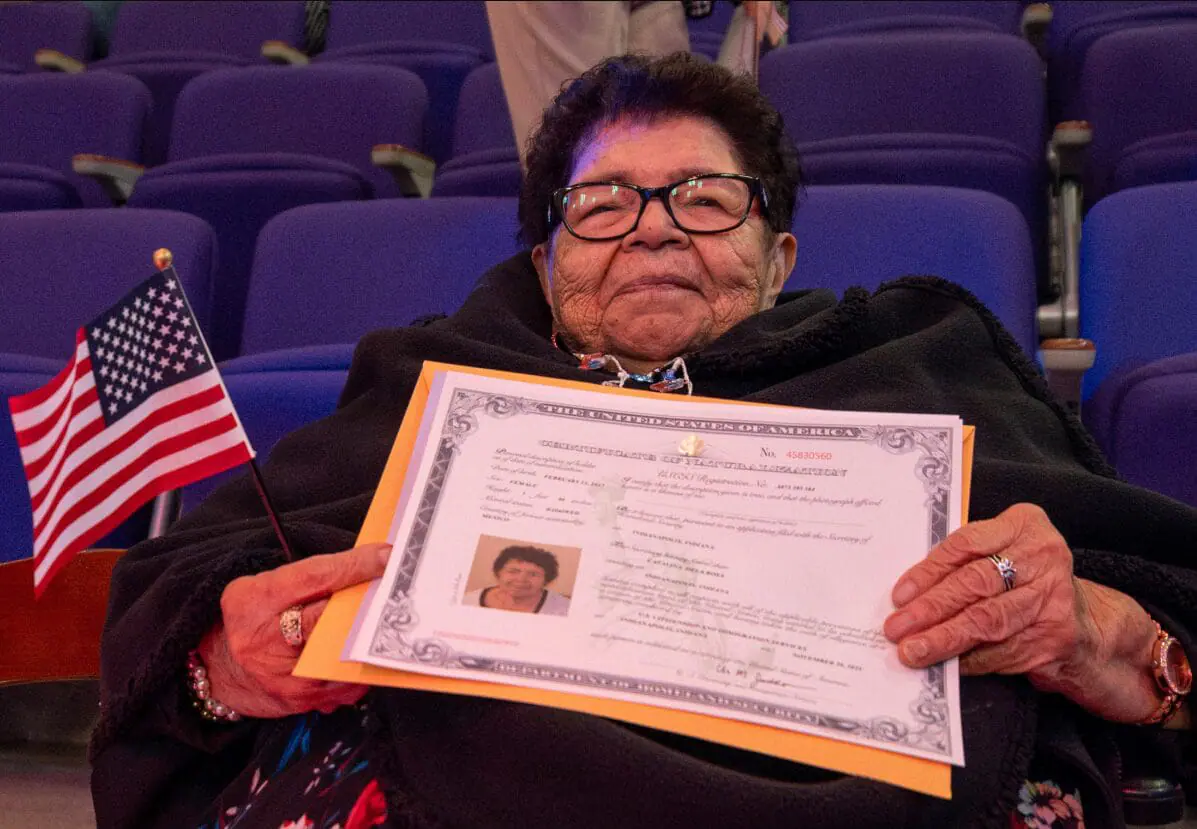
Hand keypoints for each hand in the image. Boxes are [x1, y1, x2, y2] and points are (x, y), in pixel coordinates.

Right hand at [197, 542, 391, 718]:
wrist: (222, 670)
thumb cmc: (252, 619)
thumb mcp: (266, 585)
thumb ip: (310, 576)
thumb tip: (368, 563)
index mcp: (253, 599)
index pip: (314, 577)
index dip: (355, 565)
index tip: (387, 556)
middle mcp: (263, 639)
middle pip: (331, 617)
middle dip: (367, 604)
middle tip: (395, 592)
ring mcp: (282, 676)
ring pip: (344, 654)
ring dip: (368, 640)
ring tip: (385, 624)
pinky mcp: (302, 701)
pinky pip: (346, 683)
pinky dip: (361, 668)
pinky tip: (368, 655)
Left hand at [883, 504, 1161, 722]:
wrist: (1083, 621)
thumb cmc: (1024, 580)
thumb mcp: (1002, 553)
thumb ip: (964, 561)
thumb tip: (907, 595)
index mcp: (1024, 525)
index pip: (966, 544)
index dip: (929, 571)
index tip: (899, 595)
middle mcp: (1043, 557)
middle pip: (975, 583)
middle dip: (931, 608)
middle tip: (897, 627)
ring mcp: (1054, 597)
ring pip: (988, 620)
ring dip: (944, 639)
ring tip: (913, 651)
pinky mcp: (1057, 635)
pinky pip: (1003, 650)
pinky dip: (969, 659)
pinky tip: (946, 664)